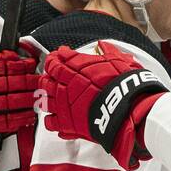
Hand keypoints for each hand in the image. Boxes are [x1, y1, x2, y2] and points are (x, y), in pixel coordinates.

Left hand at [40, 44, 168, 169]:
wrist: (127, 109)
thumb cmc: (124, 86)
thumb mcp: (118, 61)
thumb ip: (108, 51)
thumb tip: (103, 45)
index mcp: (74, 69)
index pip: (54, 61)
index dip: (54, 59)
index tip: (57, 58)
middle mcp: (65, 86)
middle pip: (45, 80)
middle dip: (49, 78)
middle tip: (54, 78)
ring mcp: (63, 106)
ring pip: (44, 101)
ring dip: (48, 98)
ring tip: (54, 98)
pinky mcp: (66, 124)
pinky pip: (49, 122)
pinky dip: (52, 120)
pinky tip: (59, 117)